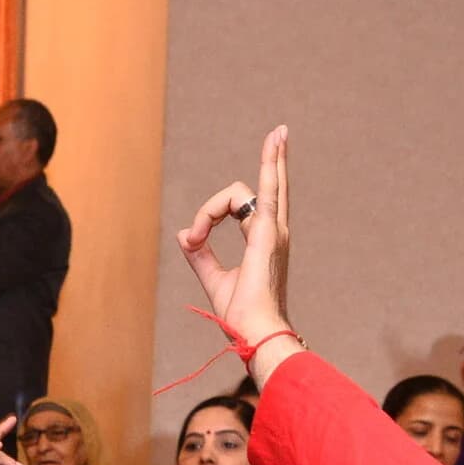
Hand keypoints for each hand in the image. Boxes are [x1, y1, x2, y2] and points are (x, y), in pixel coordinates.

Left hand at [177, 125, 292, 349]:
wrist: (256, 332)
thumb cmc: (242, 316)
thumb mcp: (214, 281)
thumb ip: (200, 256)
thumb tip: (184, 234)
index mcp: (263, 242)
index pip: (241, 208)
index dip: (208, 216)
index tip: (192, 241)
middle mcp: (274, 232)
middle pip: (269, 186)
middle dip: (273, 158)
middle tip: (278, 132)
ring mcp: (273, 230)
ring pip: (255, 187)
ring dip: (222, 199)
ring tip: (223, 204)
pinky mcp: (267, 232)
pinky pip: (267, 190)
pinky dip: (270, 164)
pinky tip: (274, 140)